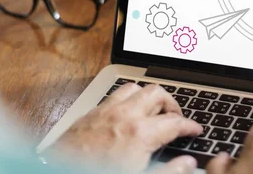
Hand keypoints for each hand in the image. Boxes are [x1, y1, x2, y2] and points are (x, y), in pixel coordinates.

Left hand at [51, 83, 202, 173]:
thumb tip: (188, 164)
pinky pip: (114, 95)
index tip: (195, 130)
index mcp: (140, 134)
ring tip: (153, 111)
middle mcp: (124, 116)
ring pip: (135, 88)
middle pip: (157, 93)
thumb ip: (169, 172)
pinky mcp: (90, 114)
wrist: (57, 173)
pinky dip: (127, 100)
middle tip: (176, 118)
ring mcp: (105, 111)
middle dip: (171, 104)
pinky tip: (126, 114)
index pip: (175, 122)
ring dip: (147, 97)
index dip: (190, 126)